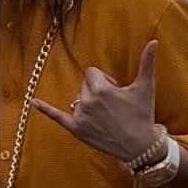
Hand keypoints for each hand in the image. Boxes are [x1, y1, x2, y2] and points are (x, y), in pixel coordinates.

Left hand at [31, 40, 159, 164]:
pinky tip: (33, 101)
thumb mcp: (145, 87)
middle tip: (113, 105)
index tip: (116, 89)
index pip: (92, 73)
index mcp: (101, 89)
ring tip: (105, 116)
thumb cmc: (142, 115)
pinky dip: (45, 109)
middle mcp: (87, 101)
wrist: (140, 146)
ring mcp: (80, 116)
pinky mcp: (76, 129)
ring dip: (87, 103)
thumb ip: (147, 63)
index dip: (105, 80)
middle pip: (84, 85)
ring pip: (77, 99)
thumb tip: (154, 41)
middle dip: (96, 91)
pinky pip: (56, 116)